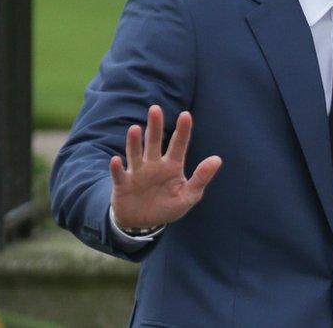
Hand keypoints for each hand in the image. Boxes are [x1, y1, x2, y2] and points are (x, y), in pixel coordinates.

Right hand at [109, 105, 221, 227]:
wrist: (144, 223)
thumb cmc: (168, 206)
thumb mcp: (189, 195)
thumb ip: (201, 178)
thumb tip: (217, 159)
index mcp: (172, 166)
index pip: (179, 145)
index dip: (182, 131)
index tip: (186, 115)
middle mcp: (154, 165)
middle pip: (154, 142)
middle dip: (155, 126)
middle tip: (155, 109)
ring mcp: (138, 173)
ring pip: (135, 154)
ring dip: (134, 143)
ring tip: (134, 129)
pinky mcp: (123, 185)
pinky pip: (120, 175)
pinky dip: (117, 168)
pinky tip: (115, 160)